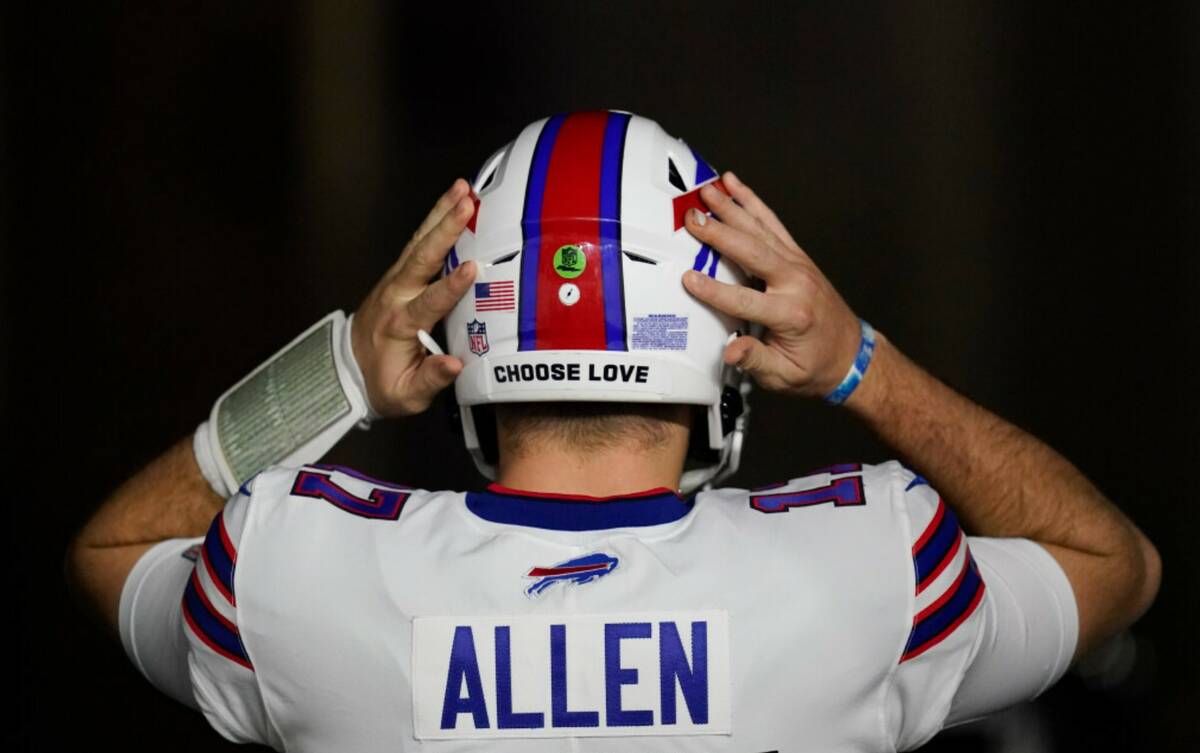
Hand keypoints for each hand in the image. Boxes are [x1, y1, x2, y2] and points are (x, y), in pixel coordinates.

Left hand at [352, 179, 476, 415]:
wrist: (347, 371)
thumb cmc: (381, 384)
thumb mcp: (405, 395)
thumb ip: (431, 379)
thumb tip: (456, 364)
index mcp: (399, 325)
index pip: (429, 302)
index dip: (451, 286)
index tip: (472, 268)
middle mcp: (395, 296)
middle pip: (421, 257)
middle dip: (445, 228)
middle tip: (467, 204)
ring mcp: (394, 281)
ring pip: (419, 242)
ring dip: (440, 214)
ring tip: (462, 189)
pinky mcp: (398, 275)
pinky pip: (418, 243)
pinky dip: (434, 220)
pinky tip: (451, 202)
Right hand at [681, 172, 861, 397]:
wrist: (850, 355)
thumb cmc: (815, 365)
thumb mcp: (784, 375)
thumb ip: (756, 360)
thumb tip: (731, 350)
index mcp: (791, 314)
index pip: (744, 299)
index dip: (714, 290)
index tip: (688, 279)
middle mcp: (796, 283)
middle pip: (752, 251)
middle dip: (720, 233)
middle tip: (692, 219)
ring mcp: (798, 265)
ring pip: (761, 230)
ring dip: (733, 208)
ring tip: (708, 191)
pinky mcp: (797, 257)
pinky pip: (772, 224)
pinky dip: (753, 202)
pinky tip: (736, 186)